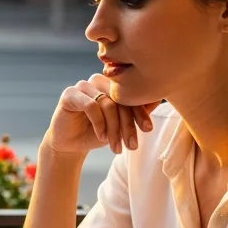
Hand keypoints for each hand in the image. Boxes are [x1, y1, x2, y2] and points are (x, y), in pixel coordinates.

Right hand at [43, 74, 159, 155]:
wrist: (70, 145)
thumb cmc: (96, 132)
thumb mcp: (120, 124)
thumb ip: (136, 111)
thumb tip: (158, 98)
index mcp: (112, 84)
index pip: (130, 95)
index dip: (141, 112)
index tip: (148, 129)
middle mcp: (98, 80)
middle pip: (120, 99)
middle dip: (128, 125)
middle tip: (132, 145)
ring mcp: (83, 86)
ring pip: (107, 104)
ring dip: (114, 128)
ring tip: (116, 146)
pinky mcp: (69, 94)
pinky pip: (91, 106)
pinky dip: (99, 124)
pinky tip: (101, 137)